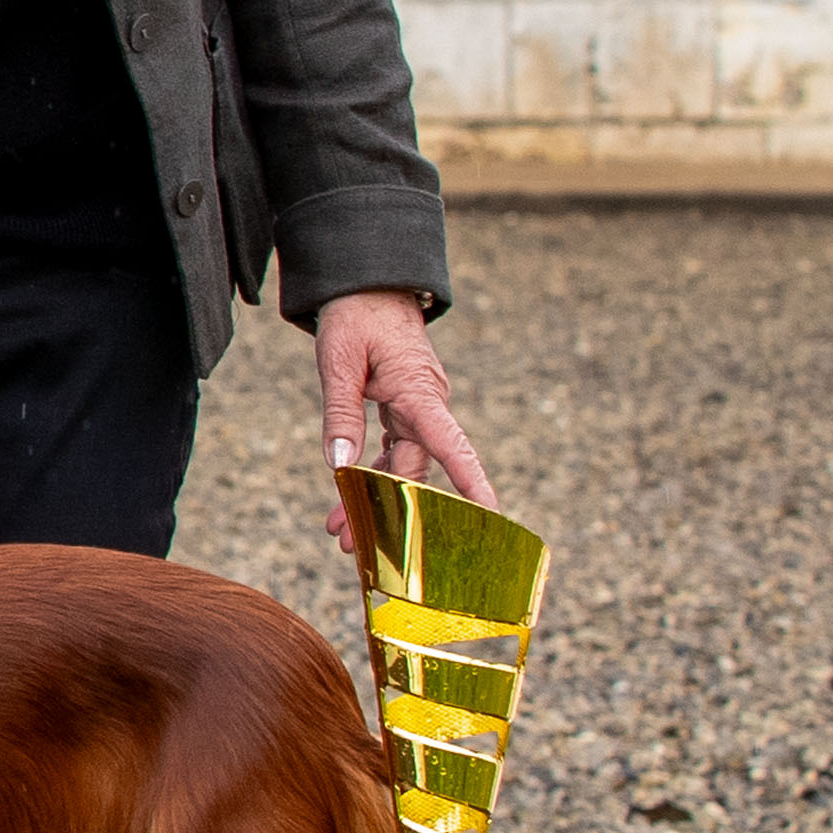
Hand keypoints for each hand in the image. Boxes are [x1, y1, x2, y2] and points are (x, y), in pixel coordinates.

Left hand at [314, 289, 490, 543]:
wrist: (368, 287)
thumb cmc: (356, 317)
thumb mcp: (339, 362)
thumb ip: (341, 414)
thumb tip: (341, 467)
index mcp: (419, 393)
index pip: (452, 445)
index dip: (472, 482)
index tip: (492, 515)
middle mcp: (426, 407)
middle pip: (412, 470)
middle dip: (388, 511)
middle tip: (352, 545)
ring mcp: (416, 410)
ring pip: (399, 467)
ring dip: (373, 498)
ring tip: (341, 532)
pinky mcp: (403, 411)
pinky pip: (391, 451)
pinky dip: (371, 475)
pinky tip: (350, 498)